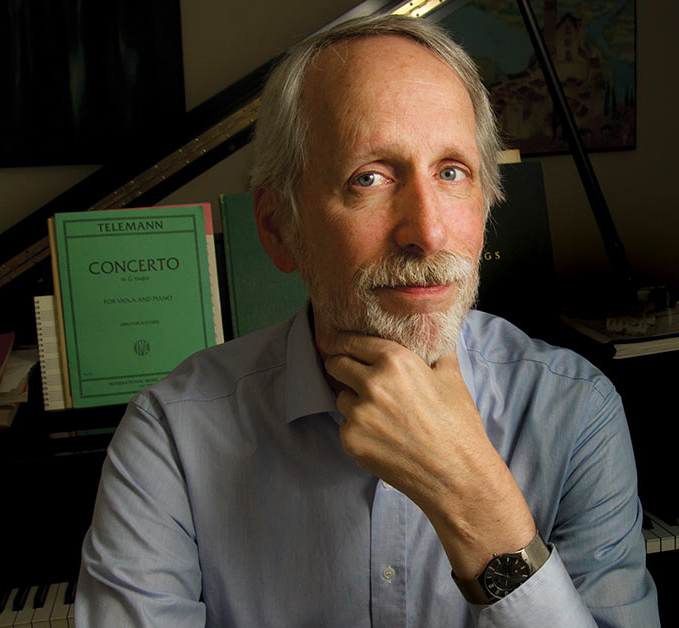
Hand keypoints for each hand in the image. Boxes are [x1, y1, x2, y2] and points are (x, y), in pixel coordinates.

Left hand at [323, 332, 535, 578]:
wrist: (457, 476)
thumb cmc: (458, 426)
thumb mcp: (451, 378)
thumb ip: (437, 351)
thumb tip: (435, 334)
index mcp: (395, 361)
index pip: (353, 342)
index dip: (346, 343)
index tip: (341, 345)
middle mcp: (372, 383)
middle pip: (337, 365)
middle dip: (342, 367)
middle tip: (352, 375)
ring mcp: (358, 413)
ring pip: (341, 397)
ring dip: (353, 401)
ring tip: (380, 414)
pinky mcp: (351, 440)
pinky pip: (345, 426)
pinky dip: (358, 429)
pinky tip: (382, 437)